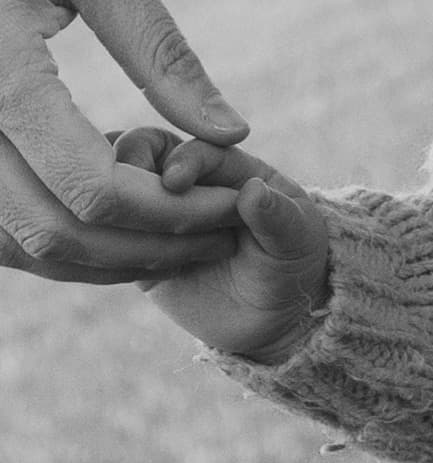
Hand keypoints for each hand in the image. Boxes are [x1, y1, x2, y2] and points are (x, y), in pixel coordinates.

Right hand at [0, 0, 248, 279]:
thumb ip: (162, 53)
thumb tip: (233, 134)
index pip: (87, 185)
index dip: (169, 210)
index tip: (232, 199)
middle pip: (50, 232)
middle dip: (145, 245)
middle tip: (216, 226)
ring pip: (15, 244)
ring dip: (99, 254)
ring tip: (177, 223)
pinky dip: (55, 233)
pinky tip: (116, 203)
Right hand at [118, 130, 329, 363]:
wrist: (269, 315)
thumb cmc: (291, 263)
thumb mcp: (296, 238)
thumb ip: (276, 214)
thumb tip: (253, 190)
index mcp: (229, 166)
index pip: (197, 147)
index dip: (184, 159)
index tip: (173, 181)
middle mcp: (189, 181)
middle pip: (145, 154)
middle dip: (133, 167)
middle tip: (128, 196)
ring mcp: (158, 212)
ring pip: (120, 189)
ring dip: (115, 204)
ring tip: (120, 232)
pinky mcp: (137, 247)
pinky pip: (109, 235)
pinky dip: (106, 240)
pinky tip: (117, 259)